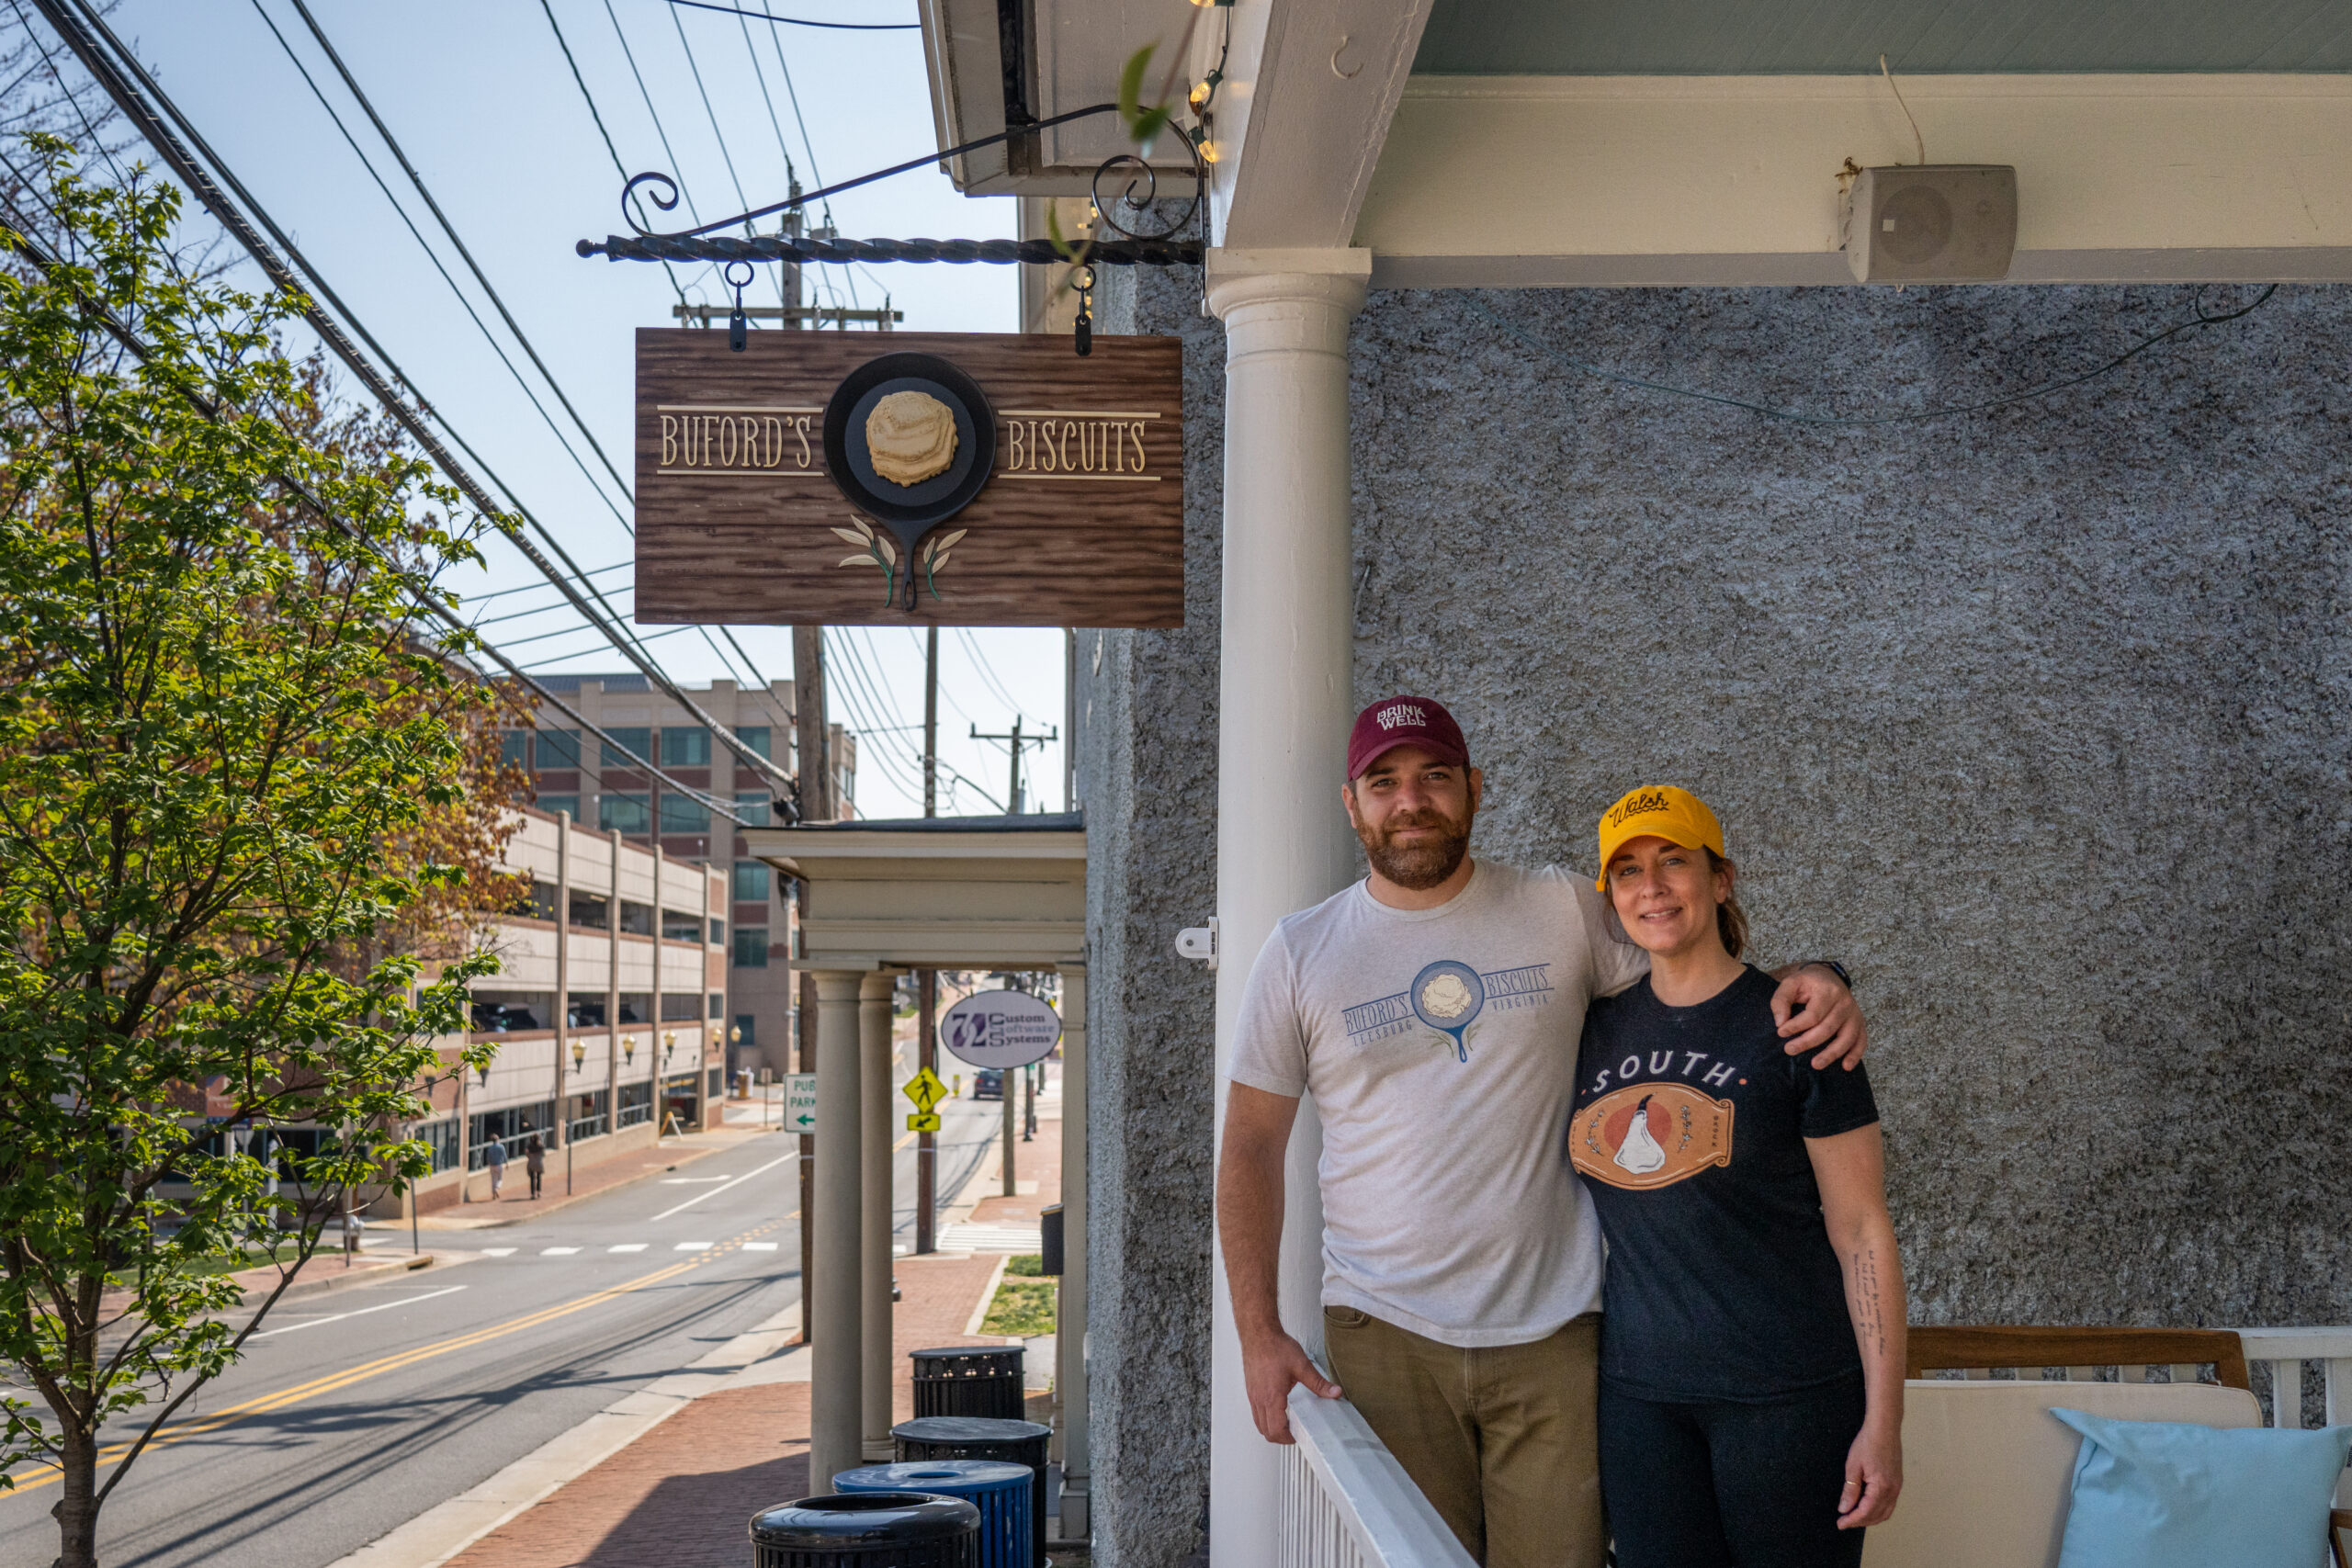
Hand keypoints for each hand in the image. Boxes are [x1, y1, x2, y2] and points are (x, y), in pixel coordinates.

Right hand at [1240, 1328, 1340, 1443]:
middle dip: (1280, 1437)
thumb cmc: (1274, 1346)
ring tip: (1286, 1423)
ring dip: (1272, 1428)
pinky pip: (1255, 1412)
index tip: (1298, 1435)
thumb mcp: (1301, 1365)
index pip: (1276, 1430)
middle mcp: (1259, 1399)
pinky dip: (1265, 1418)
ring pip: (1259, 1423)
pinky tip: (1277, 1408)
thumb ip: (1318, 1383)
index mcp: (1272, 1397)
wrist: (1258, 1333)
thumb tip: (1334, 1392)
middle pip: (1266, 1432)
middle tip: (1294, 1433)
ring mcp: (1253, 1395)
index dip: (1288, 1438)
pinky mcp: (1251, 1390)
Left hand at [1772, 965, 1865, 1069]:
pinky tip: (1846, 1067)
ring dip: (1831, 1054)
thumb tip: (1780, 1023)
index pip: (1813, 1015)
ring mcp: (1854, 1013)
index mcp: (1828, 991)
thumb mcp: (1790, 983)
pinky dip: (1855, 1055)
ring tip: (1815, 1065)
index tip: (1780, 1032)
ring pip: (1846, 1038)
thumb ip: (1781, 1001)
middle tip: (1789, 1050)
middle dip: (1807, 1042)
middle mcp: (1845, 1002)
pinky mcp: (1859, 1022)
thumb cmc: (1807, 982)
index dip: (1796, 1026)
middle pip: (1827, 1028)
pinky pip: (1861, 1040)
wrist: (1828, 976)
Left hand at [1837, 1420, 1901, 1527]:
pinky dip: (1878, 1511)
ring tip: (1854, 1517)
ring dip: (1870, 1518)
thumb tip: (1844, 1508)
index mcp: (1881, 1487)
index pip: (1865, 1512)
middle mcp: (1893, 1490)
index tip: (1840, 1524)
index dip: (1852, 1520)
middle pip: (1877, 1516)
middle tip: (1845, 1522)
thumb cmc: (1868, 1442)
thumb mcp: (1853, 1466)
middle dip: (1860, 1522)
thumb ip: (1850, 1490)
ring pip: (1885, 1512)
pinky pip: (1890, 1504)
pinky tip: (1867, 1507)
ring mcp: (1897, 1487)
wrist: (1884, 1428)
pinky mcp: (1897, 1482)